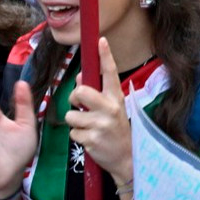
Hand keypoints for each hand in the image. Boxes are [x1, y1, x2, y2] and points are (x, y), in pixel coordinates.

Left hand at [64, 37, 133, 183]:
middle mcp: (110, 109)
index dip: (105, 56)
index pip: (110, 73)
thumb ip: (98, 94)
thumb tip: (81, 79)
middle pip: (81, 92)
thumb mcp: (112, 109)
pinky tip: (90, 140)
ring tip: (88, 128)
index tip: (100, 41)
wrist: (127, 158)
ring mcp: (100, 125)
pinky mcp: (91, 140)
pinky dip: (78, 136)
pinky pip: (73, 133)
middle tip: (80, 105)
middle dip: (74, 97)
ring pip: (72, 115)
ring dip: (76, 122)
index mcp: (117, 98)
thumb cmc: (116, 129)